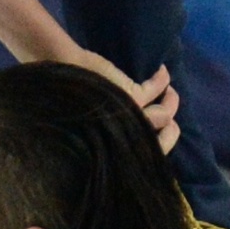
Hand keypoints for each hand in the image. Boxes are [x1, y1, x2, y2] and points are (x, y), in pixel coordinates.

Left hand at [63, 49, 181, 153]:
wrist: (57, 72)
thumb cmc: (70, 98)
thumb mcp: (93, 120)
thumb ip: (111, 126)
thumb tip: (130, 126)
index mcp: (113, 145)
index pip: (144, 157)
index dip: (160, 145)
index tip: (163, 132)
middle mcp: (123, 138)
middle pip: (162, 142)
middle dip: (172, 130)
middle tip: (169, 114)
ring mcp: (129, 119)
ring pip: (166, 114)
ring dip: (171, 100)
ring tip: (169, 90)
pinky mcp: (131, 98)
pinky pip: (156, 88)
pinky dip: (162, 79)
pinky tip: (161, 71)